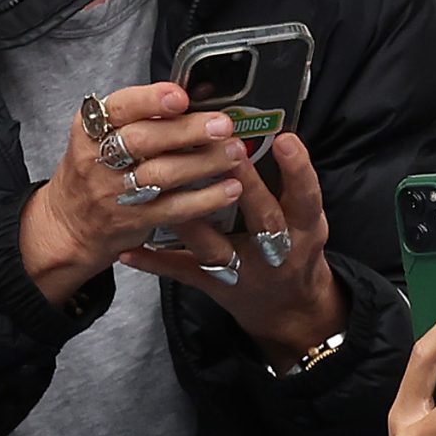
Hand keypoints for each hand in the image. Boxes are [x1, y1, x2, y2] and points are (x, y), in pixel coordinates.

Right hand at [19, 82, 252, 306]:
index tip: (180, 97)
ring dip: (203, 162)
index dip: (150, 101)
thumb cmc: (94, 172)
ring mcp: (115, 193)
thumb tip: (197, 93)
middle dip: (186, 131)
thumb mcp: (101, 136)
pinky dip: (205, 199)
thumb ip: (142, 116)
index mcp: (91, 130)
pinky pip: (174, 209)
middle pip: (144, 141)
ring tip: (234, 152)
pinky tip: (229, 188)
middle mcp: (99, 159)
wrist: (69, 225)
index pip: (118, 109)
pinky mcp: (133, 220)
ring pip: (163, 175)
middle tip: (222, 125)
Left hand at [120, 132, 346, 362]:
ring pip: (216, 247)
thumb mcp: (304, 217)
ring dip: (191, 222)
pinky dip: (154, 262)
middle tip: (231, 152)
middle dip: (249, 187)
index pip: (307, 196)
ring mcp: (242, 271)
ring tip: (169, 191)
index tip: (285, 139)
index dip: (298, 170)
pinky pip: (181, 272)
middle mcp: (275, 250)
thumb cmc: (293, 245)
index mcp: (303, 228)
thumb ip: (285, 182)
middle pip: (263, 219)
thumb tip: (260, 129)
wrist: (287, 307)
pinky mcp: (213, 285)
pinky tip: (128, 249)